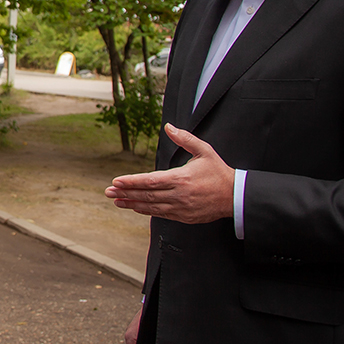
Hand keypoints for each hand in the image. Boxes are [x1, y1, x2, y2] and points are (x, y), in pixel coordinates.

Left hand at [104, 124, 234, 223]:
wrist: (235, 196)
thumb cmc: (219, 172)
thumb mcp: (204, 150)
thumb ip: (185, 139)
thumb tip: (169, 126)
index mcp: (181, 178)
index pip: (150, 181)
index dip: (132, 182)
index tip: (116, 181)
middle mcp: (179, 194)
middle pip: (147, 195)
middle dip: (125, 193)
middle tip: (108, 192)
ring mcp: (181, 207)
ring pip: (151, 206)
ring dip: (132, 204)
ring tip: (116, 201)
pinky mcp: (185, 217)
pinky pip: (161, 214)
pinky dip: (146, 211)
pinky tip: (136, 207)